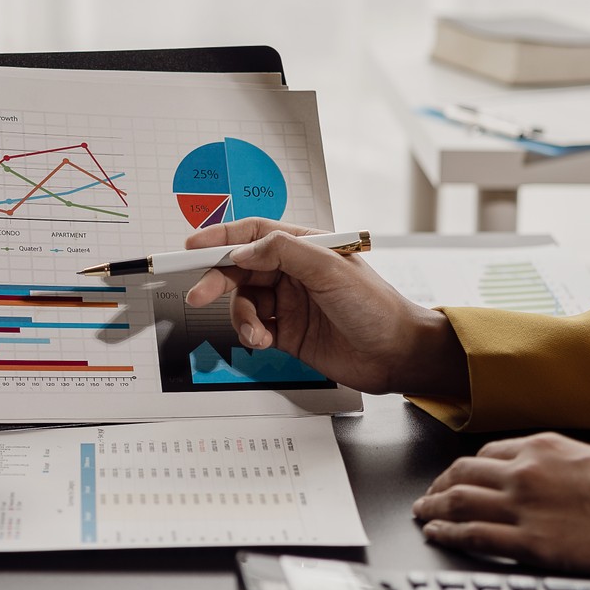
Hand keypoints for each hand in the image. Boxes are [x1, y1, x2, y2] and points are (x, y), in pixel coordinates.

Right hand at [182, 219, 468, 398]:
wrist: (396, 356)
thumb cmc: (377, 307)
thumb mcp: (331, 269)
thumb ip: (284, 252)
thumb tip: (244, 250)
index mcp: (305, 246)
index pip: (254, 233)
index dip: (221, 237)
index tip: (193, 246)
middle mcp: (293, 271)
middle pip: (240, 268)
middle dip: (218, 280)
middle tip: (199, 293)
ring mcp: (288, 301)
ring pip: (243, 301)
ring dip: (241, 316)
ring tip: (256, 332)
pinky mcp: (286, 331)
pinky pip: (253, 326)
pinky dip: (251, 333)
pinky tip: (264, 340)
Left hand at [413, 433, 589, 576]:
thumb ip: (558, 464)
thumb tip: (544, 477)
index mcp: (543, 447)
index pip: (485, 455)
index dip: (462, 469)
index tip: (454, 478)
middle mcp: (525, 471)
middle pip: (462, 474)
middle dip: (438, 486)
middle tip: (427, 497)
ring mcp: (524, 506)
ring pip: (459, 501)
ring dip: (433, 508)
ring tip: (422, 515)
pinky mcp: (531, 542)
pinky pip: (474, 535)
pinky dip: (448, 534)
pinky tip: (438, 535)